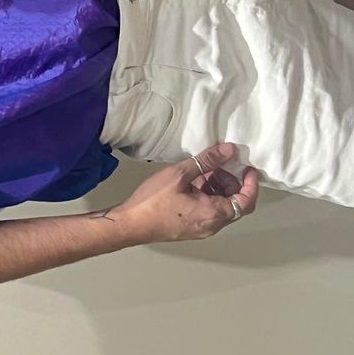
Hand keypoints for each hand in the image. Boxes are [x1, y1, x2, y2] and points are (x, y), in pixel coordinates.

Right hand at [111, 142, 258, 243]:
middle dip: (230, 182)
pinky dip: (206, 196)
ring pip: (220, 207)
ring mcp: (201, 230)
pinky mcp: (190, 229)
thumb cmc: (153, 200)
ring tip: (199, 172)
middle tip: (215, 166)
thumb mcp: (179, 175)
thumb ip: (206, 161)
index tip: (246, 167)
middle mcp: (212, 225)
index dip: (250, 183)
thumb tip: (228, 150)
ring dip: (216, 188)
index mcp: (214, 214)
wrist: (130, 224)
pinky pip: (208, 212)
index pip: (246, 201)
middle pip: (235, 204)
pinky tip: (189, 184)